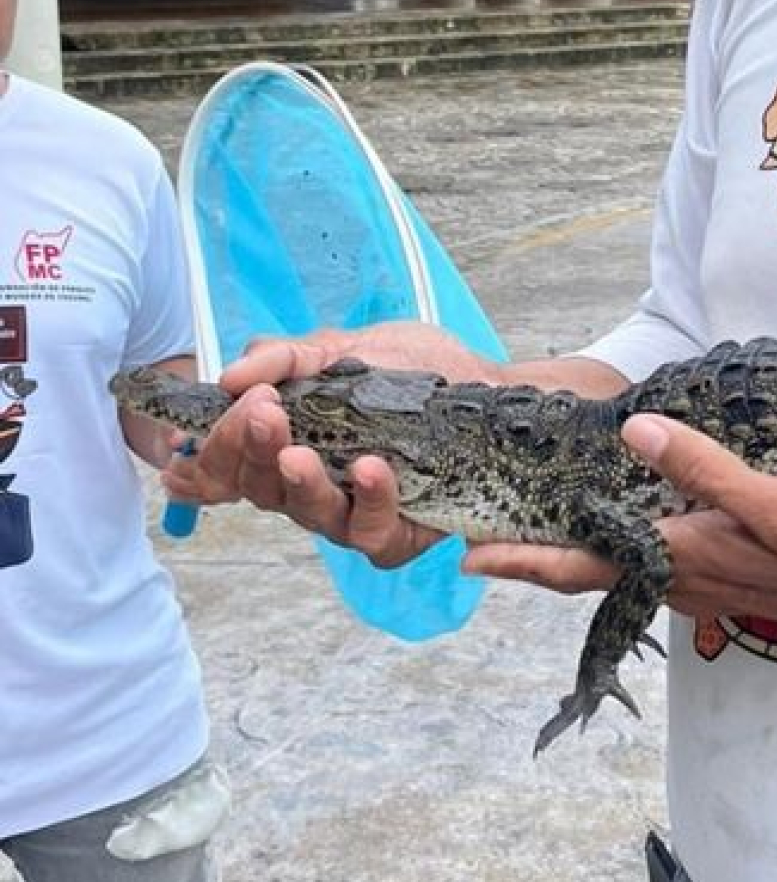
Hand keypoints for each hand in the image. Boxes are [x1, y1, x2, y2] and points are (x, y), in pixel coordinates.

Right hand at [164, 323, 499, 566]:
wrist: (488, 386)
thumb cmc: (415, 371)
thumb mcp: (345, 347)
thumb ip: (288, 358)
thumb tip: (231, 375)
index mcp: (291, 445)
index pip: (230, 466)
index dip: (201, 463)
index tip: (183, 442)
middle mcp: (315, 486)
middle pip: (260, 489)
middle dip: (249, 452)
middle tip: (259, 413)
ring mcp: (355, 515)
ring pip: (310, 516)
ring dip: (299, 484)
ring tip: (300, 453)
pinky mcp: (402, 534)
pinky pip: (374, 535)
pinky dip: (371, 502)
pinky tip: (374, 469)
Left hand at [464, 415, 776, 624]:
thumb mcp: (776, 498)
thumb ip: (704, 469)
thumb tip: (634, 432)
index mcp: (684, 559)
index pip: (586, 565)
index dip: (526, 561)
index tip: (468, 554)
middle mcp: (686, 580)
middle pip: (595, 571)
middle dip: (541, 556)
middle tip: (490, 533)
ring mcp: (710, 583)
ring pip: (625, 569)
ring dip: (581, 552)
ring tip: (544, 522)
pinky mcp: (732, 576)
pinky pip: (659, 565)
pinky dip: (625, 546)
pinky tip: (629, 522)